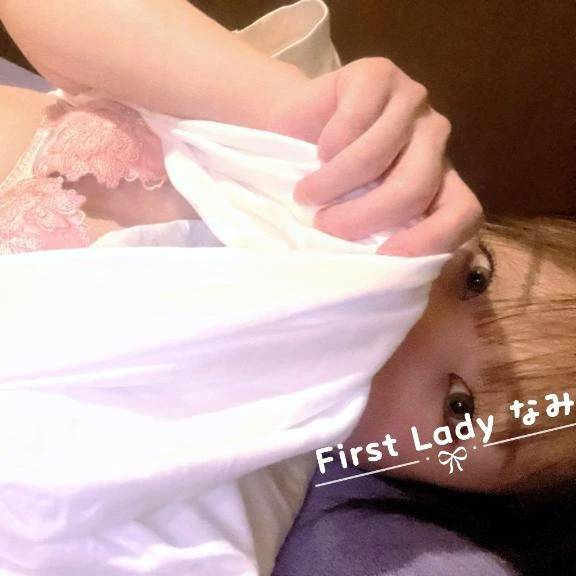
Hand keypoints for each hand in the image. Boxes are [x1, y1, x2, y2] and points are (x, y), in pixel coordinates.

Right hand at [266, 57, 482, 255]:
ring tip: (306, 195)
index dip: (432, 240)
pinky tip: (317, 151)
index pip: (464, 213)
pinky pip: (356, 119)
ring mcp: (412, 103)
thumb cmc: (325, 185)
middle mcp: (434, 141)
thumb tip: (378, 282)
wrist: (292, 128)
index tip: (384, 257)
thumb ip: (374, 242)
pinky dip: (328, 146)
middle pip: (414, 187)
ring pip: (379, 154)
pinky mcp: (380, 74)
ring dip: (332, 184)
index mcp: (439, 182)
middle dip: (362, 217)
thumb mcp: (353, 220)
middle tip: (324, 227)